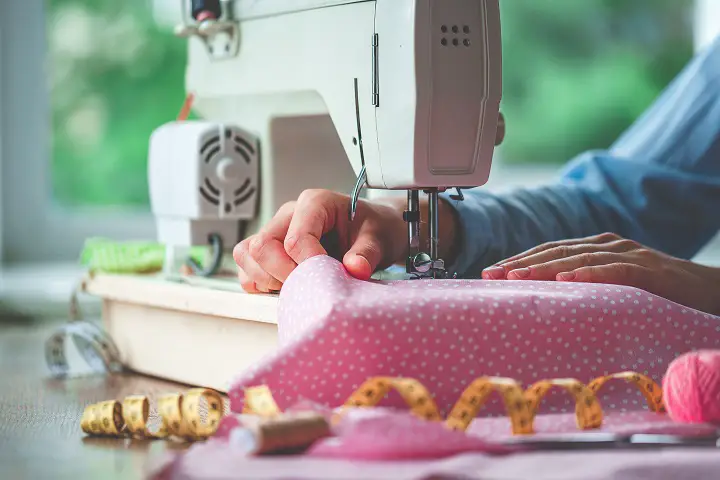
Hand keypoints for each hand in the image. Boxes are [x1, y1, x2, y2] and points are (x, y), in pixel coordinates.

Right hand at [233, 189, 407, 292]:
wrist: (371, 234)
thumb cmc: (371, 230)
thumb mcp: (378, 238)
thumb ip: (367, 253)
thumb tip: (355, 268)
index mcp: (315, 203)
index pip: (295, 238)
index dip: (308, 265)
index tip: (327, 277)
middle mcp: (289, 214)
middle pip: (263, 246)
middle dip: (283, 274)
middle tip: (310, 287)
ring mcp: (275, 231)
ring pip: (247, 254)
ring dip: (266, 278)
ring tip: (297, 287)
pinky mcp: (268, 250)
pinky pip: (247, 266)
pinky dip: (258, 282)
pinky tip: (284, 288)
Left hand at [481, 232, 719, 314]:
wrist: (709, 292)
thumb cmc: (655, 294)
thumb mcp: (610, 290)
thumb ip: (582, 289)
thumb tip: (542, 304)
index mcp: (594, 248)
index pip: (548, 252)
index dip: (518, 260)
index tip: (489, 274)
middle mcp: (607, 245)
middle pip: (555, 251)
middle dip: (521, 262)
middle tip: (491, 274)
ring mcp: (629, 253)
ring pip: (578, 256)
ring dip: (544, 266)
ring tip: (516, 277)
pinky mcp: (649, 269)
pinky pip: (615, 269)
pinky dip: (589, 272)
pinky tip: (566, 279)